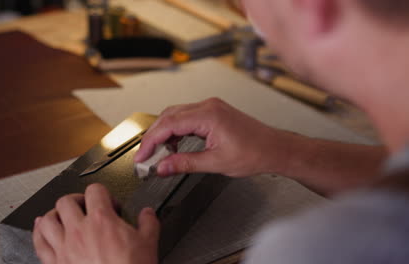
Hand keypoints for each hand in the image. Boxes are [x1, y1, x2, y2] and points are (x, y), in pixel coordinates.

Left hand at [32, 184, 159, 263]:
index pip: (95, 191)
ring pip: (48, 219)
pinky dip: (39, 233)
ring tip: (63, 216)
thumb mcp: (148, 244)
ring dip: (55, 214)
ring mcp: (64, 247)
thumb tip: (147, 213)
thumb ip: (148, 223)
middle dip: (77, 200)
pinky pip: (39, 243)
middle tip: (86, 208)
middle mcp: (79, 231)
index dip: (104, 194)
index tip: (109, 205)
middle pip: (66, 201)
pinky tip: (43, 229)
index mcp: (102, 221)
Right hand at [134, 98, 292, 177]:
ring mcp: (211, 107)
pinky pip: (187, 117)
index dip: (150, 141)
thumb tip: (162, 167)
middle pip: (168, 116)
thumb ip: (185, 164)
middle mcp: (208, 106)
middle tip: (145, 156)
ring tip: (159, 153)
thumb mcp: (216, 162)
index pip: (168, 124)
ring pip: (176, 115)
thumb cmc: (255, 153)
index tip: (142, 156)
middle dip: (153, 136)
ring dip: (164, 133)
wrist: (275, 149)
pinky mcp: (213, 112)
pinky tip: (175, 145)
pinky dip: (176, 130)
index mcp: (208, 115)